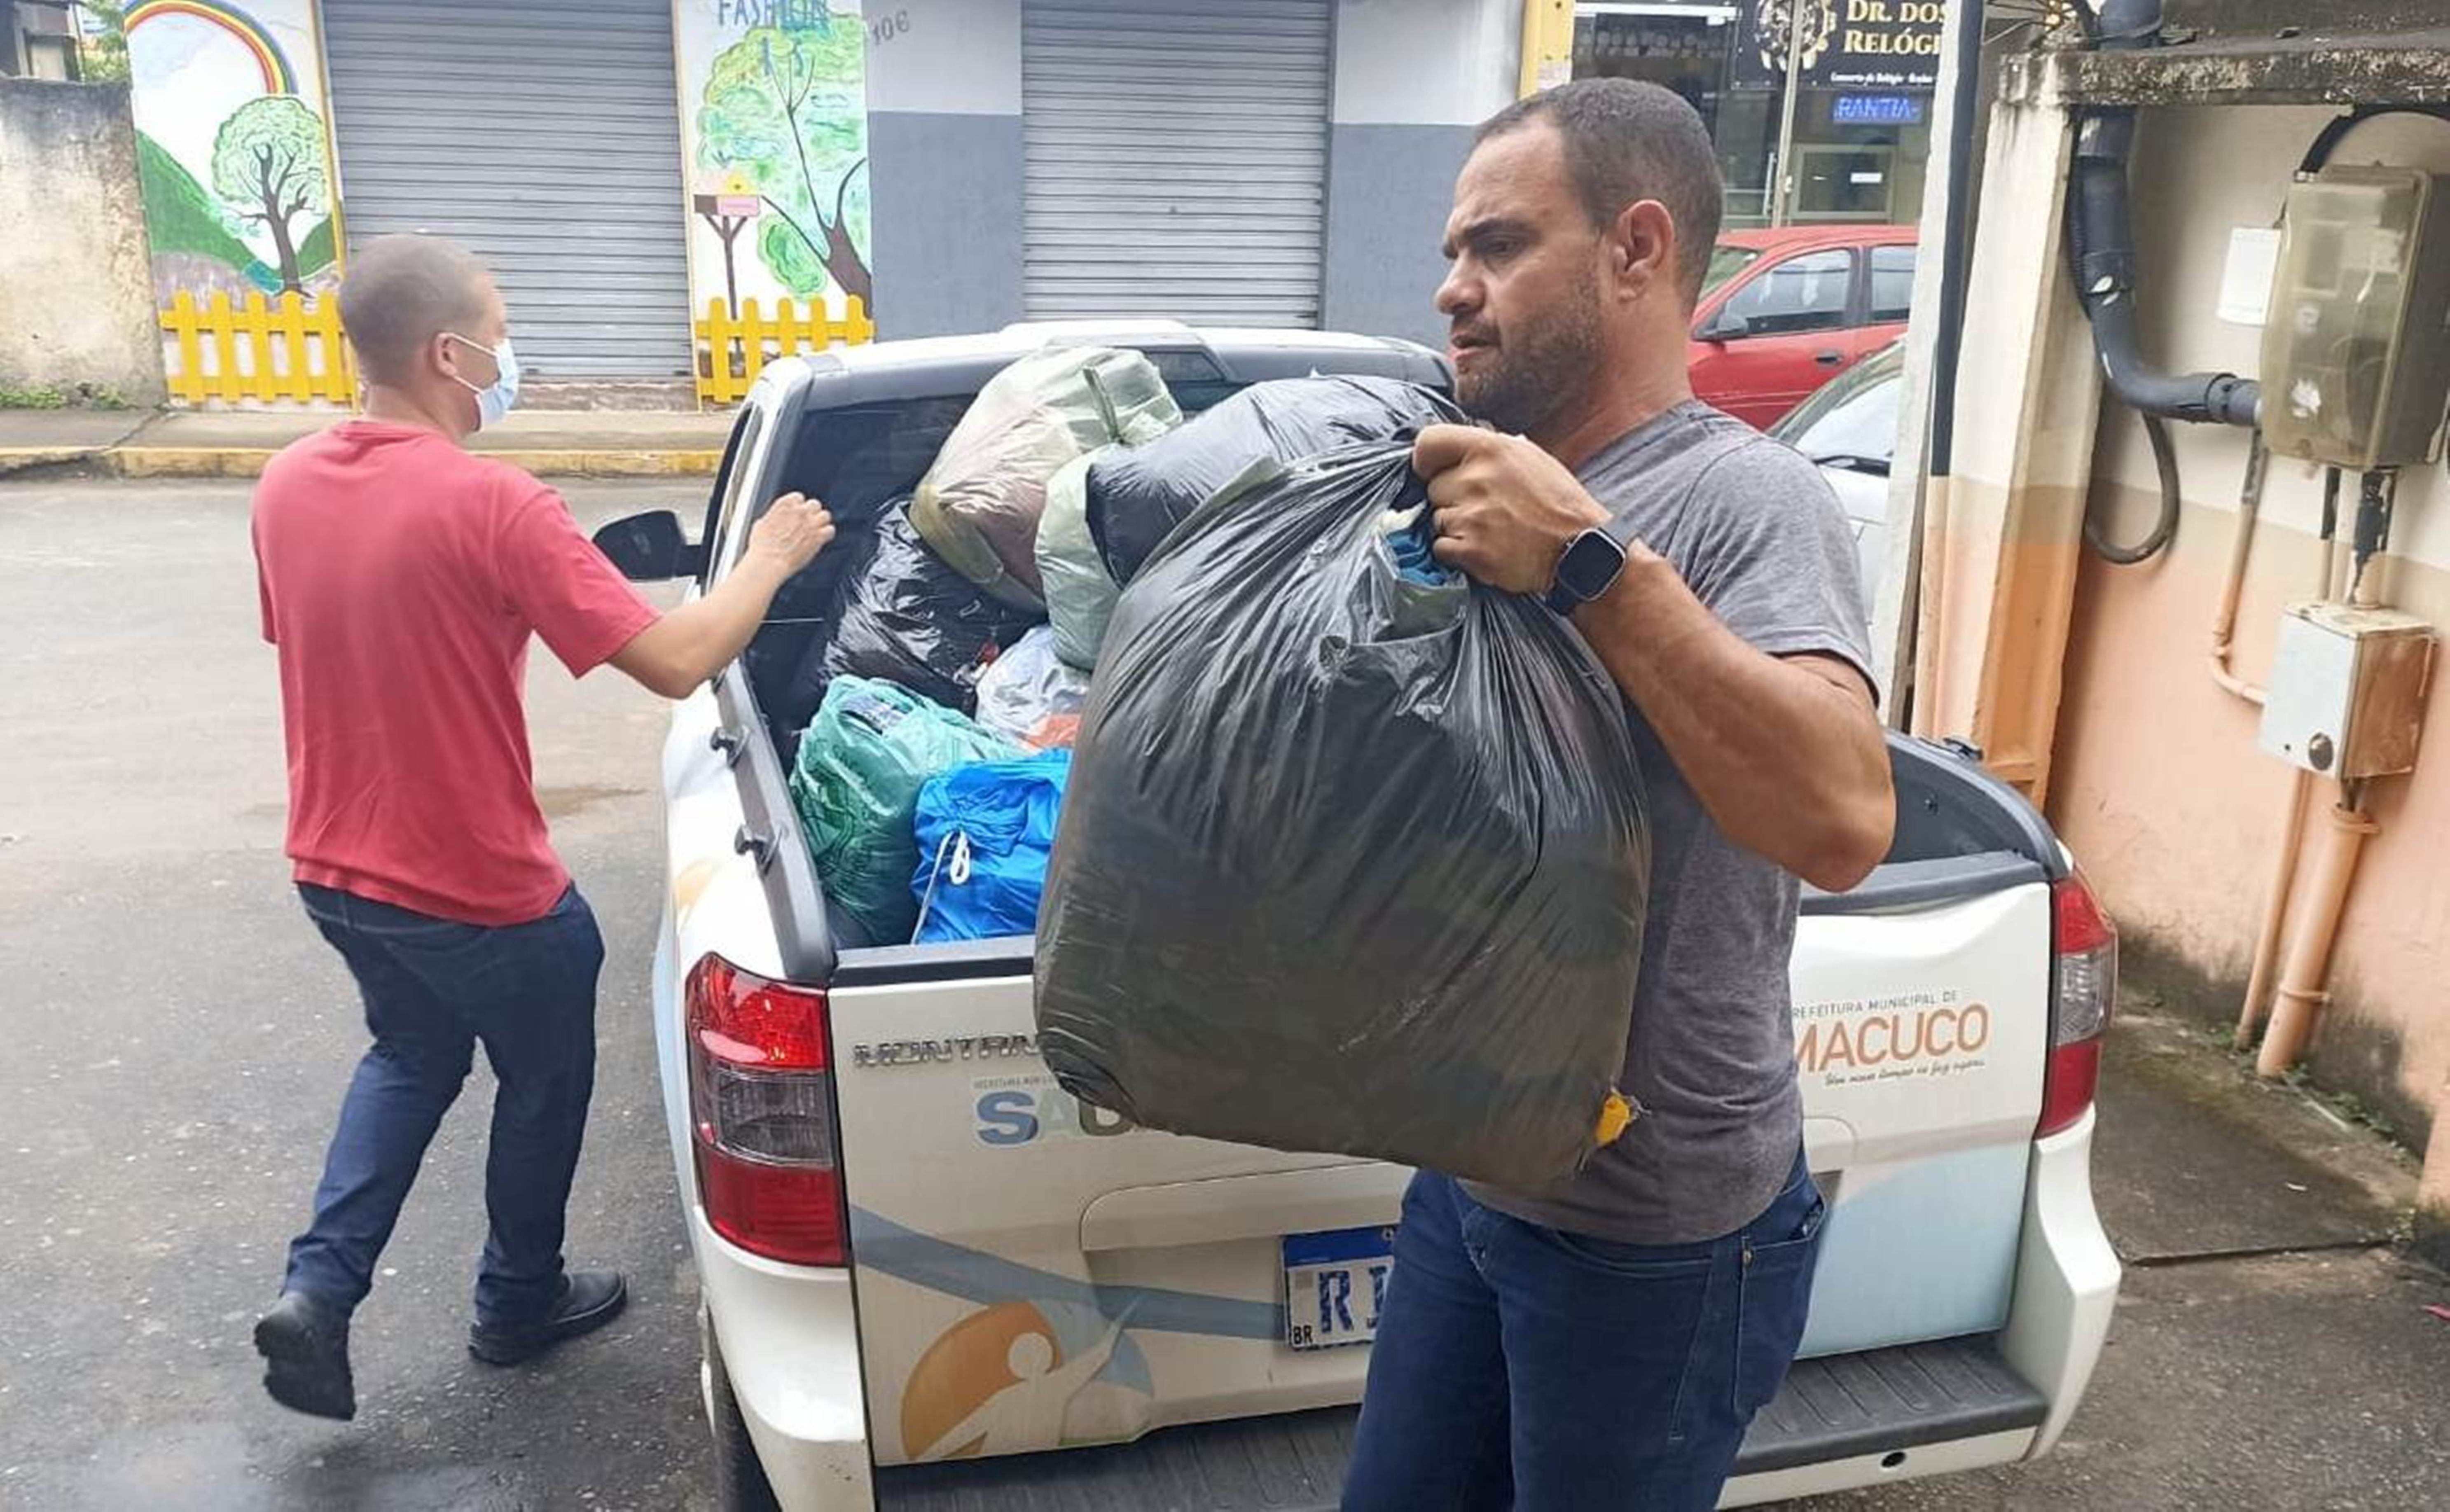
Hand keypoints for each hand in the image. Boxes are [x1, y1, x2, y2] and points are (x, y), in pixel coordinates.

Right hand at [746, 492, 834, 574]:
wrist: (769, 561)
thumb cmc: (761, 546)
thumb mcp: (762, 523)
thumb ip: (774, 516)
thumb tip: (775, 518)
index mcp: (785, 505)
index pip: (799, 497)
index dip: (799, 506)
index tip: (797, 514)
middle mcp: (799, 511)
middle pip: (814, 504)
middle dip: (812, 513)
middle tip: (808, 523)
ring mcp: (810, 523)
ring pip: (825, 515)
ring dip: (821, 522)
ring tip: (816, 530)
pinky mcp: (818, 537)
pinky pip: (830, 530)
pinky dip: (827, 534)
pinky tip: (821, 539)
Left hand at [1412, 425, 1609, 595]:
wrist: (1581, 548)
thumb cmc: (1557, 502)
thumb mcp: (1529, 456)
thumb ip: (1488, 451)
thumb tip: (1456, 451)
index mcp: (1489, 449)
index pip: (1428, 442)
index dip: (1426, 460)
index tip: (1433, 471)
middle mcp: (1476, 479)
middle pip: (1433, 488)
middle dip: (1451, 498)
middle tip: (1484, 507)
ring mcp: (1471, 516)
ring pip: (1437, 519)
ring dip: (1456, 526)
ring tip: (1491, 529)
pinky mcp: (1471, 550)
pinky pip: (1441, 548)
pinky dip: (1457, 552)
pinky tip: (1486, 547)